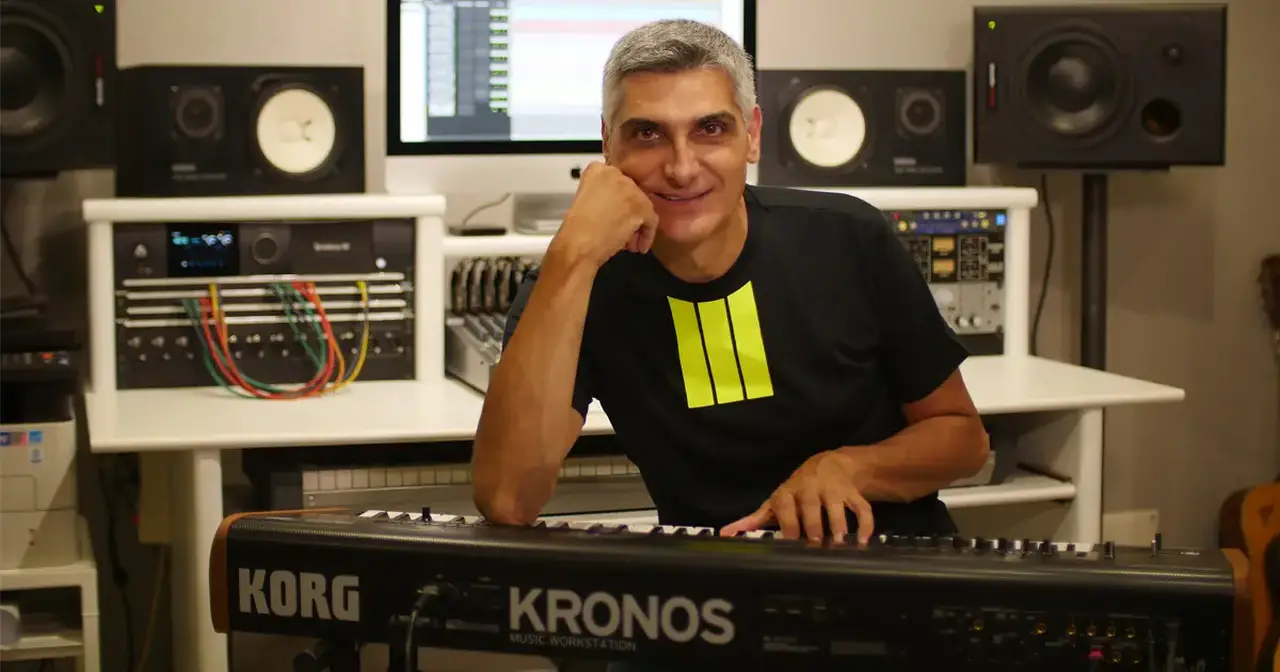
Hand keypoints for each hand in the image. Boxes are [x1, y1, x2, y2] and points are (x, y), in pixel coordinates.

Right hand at [551, 162, 657, 266]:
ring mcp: (630, 189)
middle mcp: (615, 174)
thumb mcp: (584, 200)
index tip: (612, 210)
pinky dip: (647, 234)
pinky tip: (638, 246)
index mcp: (596, 170)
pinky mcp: (642, 207)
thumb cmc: (576, 228)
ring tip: (627, 240)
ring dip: (637, 223)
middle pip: (631, 193)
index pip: (615, 180)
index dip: (616, 199)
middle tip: (620, 227)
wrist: (579, 243)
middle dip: (628, 211)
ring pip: (642, 206)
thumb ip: (601, 195)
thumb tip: (613, 205)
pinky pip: (651, 220)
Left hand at [720, 451, 874, 543]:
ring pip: (837, 508)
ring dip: (839, 526)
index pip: (786, 508)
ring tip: (840, 545)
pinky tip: (864, 542)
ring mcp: (833, 490)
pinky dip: (866, 524)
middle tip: (817, 549)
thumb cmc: (796, 491)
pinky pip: (861, 507)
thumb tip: (726, 534)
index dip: (789, 526)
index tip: (791, 546)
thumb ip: (752, 520)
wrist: (828, 464)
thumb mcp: (774, 503)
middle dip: (814, 528)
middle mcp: (810, 489)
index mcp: (787, 493)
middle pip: (812, 509)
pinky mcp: (852, 492)